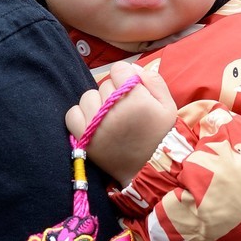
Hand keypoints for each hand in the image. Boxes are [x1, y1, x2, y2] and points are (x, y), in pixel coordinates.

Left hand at [65, 61, 177, 186]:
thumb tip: (132, 68)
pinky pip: (72, 113)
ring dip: (97, 104)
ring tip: (109, 119)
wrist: (145, 172)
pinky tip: (94, 124)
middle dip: (114, 92)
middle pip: (104, 83)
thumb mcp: (168, 107)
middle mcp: (113, 109)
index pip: (119, 69)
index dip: (127, 79)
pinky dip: (81, 117)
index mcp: (136, 99)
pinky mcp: (83, 138)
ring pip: (88, 96)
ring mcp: (96, 124)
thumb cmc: (158, 136)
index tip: (132, 92)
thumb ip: (154, 80)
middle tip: (124, 111)